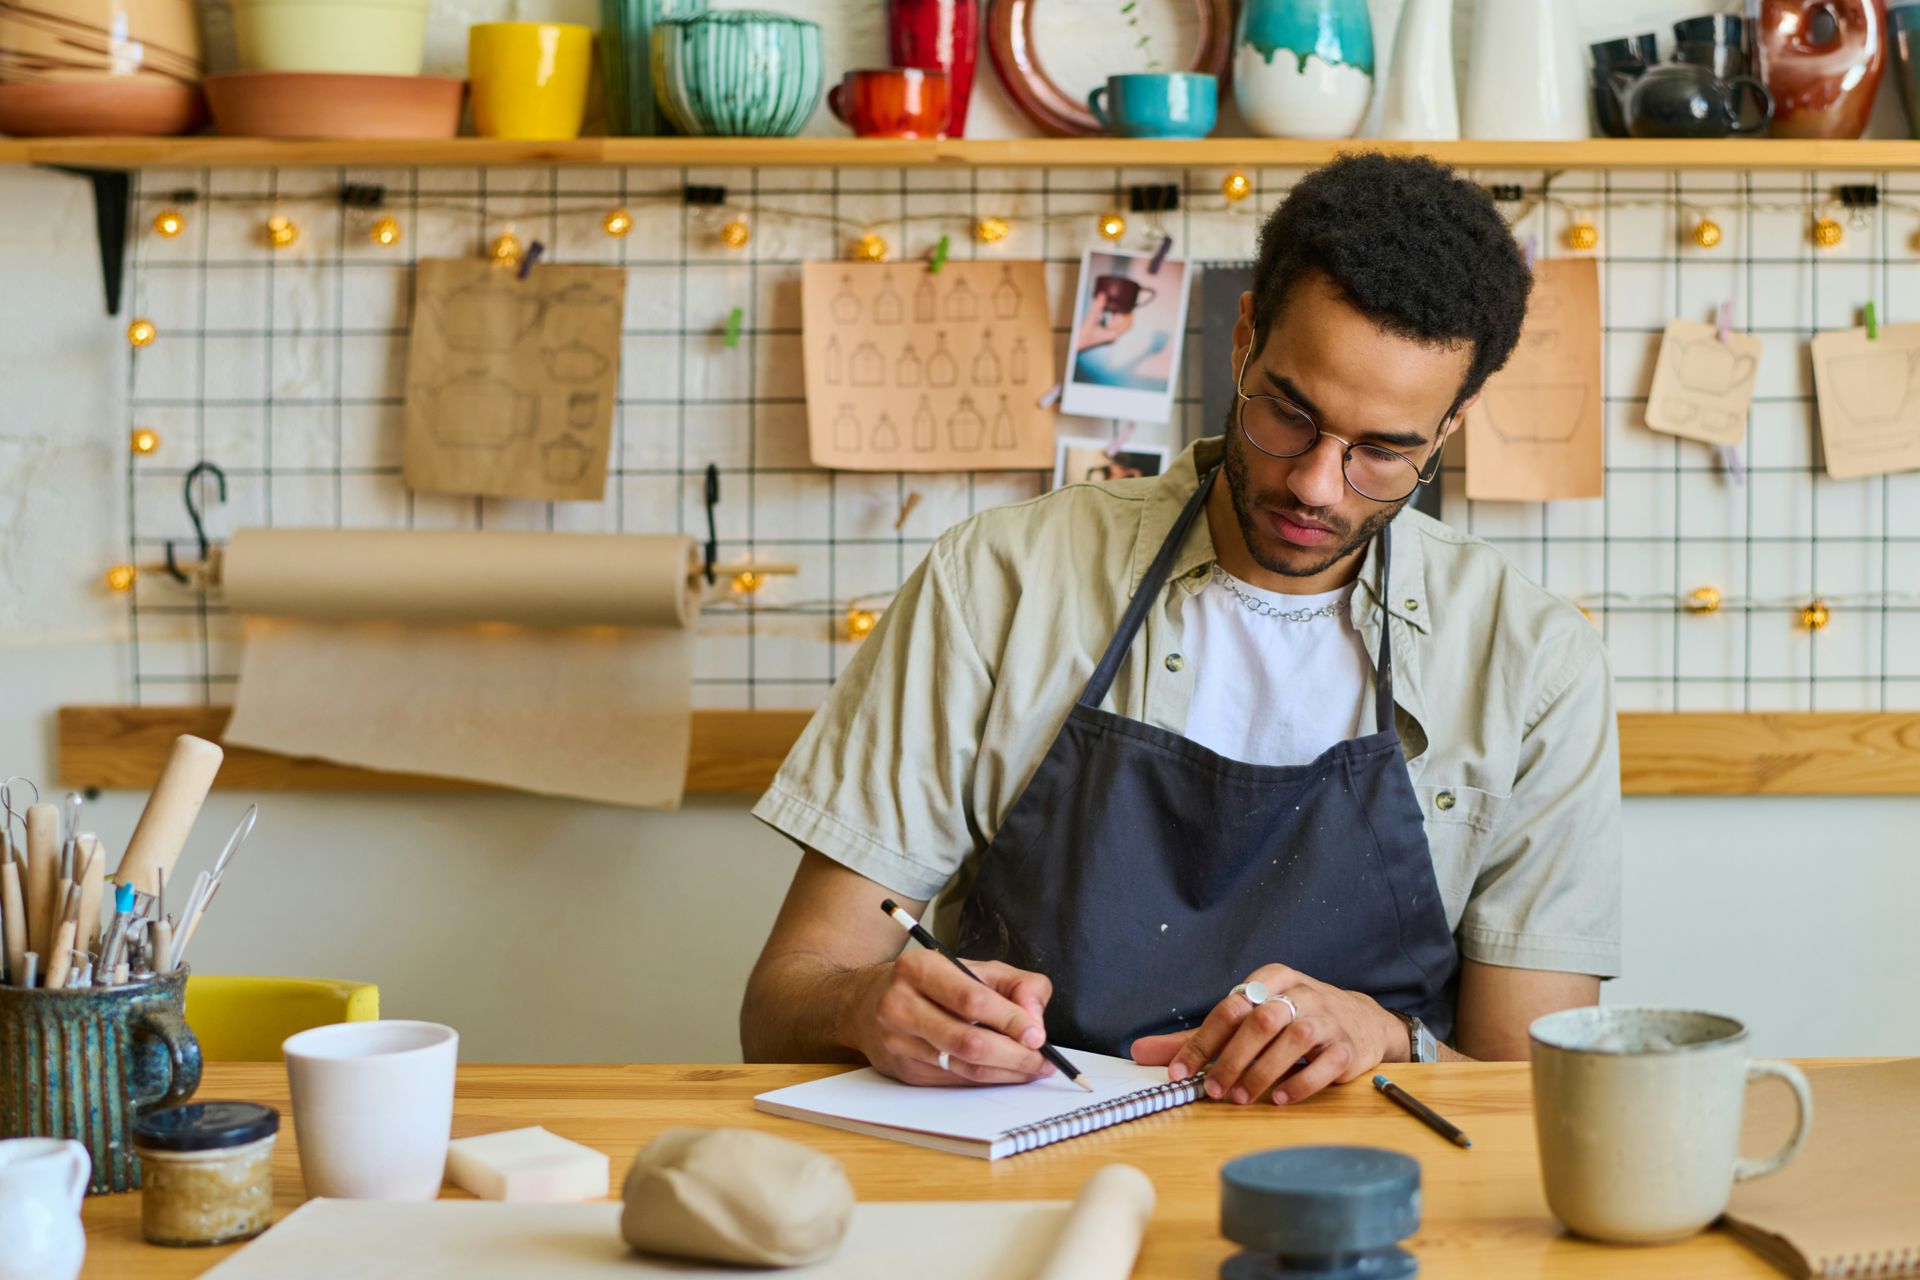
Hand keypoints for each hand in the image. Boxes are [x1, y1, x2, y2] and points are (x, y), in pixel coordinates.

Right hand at [841, 948, 1056, 1086]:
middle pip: (968, 1042)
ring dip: (1006, 1072)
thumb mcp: (975, 967)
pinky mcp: (903, 1070)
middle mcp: (901, 1005)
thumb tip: (1035, 1018)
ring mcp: (898, 1042)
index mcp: (919, 969)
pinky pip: (955, 1080)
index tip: (1038, 1035)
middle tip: (1042, 1060)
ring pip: (963, 1067)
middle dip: (1014, 1056)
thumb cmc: (931, 981)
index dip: (1011, 1020)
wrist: (866, 1001)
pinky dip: (987, 1078)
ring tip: (1032, 1068)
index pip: (972, 1000)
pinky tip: (1006, 1073)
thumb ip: (1016, 984)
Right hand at [1075, 303, 1133, 352]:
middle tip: (1123, 303)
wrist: (1074, 345)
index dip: (1130, 317)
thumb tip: (1102, 295)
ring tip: (1115, 305)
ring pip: (1116, 324)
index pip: (1127, 326)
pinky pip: (1109, 324)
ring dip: (1116, 315)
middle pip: (1122, 324)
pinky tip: (1105, 311)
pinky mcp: (1101, 334)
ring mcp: (1106, 335)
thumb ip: (1097, 307)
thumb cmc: (1083, 337)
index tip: (1131, 308)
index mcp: (1113, 335)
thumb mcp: (1091, 320)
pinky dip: (1109, 317)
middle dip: (1123, 313)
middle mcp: (1111, 336)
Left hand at [1130, 965, 1402, 1105]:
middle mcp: (1300, 994)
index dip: (1202, 1040)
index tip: (1180, 1072)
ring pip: (1294, 1038)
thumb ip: (1200, 1037)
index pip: (1230, 1006)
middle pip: (1261, 1020)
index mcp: (1271, 980)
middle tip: (1213, 1089)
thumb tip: (1141, 1052)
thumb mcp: (1250, 1019)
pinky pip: (1325, 1063)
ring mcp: (1327, 1019)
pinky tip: (1278, 1098)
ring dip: (1263, 1070)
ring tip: (1241, 1097)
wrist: (1362, 1022)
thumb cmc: (1295, 1018)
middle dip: (1232, 1057)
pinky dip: (1300, 1083)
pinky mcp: (1348, 1047)